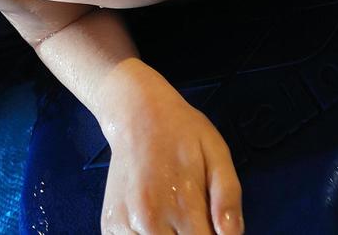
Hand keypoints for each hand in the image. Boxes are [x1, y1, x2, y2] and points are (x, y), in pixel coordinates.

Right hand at [97, 62, 242, 234]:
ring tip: (176, 217)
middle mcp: (150, 220)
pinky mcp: (109, 226)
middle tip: (195, 217)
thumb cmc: (182, 133)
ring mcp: (125, 225)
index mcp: (182, 204)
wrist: (137, 114)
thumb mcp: (217, 154)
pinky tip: (156, 220)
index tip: (213, 226)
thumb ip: (228, 197)